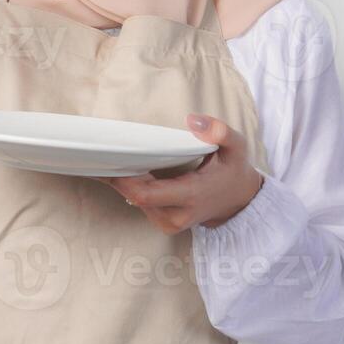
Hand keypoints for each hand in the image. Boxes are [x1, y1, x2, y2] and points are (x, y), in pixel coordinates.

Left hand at [99, 114, 263, 234]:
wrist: (239, 200)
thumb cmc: (233, 171)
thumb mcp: (236, 147)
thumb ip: (220, 132)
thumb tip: (193, 120)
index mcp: (192, 195)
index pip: (146, 194)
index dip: (124, 179)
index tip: (112, 159)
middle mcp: (178, 215)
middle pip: (134, 197)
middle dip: (118, 176)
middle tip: (105, 154)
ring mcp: (170, 223)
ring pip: (136, 201)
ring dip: (125, 181)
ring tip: (116, 159)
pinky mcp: (165, 223)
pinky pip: (142, 205)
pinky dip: (134, 188)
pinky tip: (130, 171)